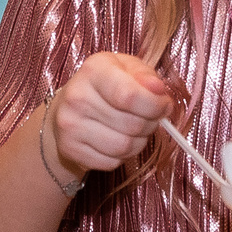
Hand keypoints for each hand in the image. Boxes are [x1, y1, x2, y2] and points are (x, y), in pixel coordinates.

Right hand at [46, 52, 175, 178]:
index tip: (164, 105)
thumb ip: (146, 76)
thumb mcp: (127, 68)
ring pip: (123, 147)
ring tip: (133, 131)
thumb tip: (158, 90)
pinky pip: (110, 163)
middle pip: (132, 125)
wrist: (68, 106)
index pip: (130, 96)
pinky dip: (121, 157)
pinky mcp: (70, 148)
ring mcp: (70, 125)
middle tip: (147, 118)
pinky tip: (115, 141)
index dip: (155, 106)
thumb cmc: (105, 85)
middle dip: (150, 124)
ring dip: (138, 142)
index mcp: (93, 70)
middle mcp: (77, 97)